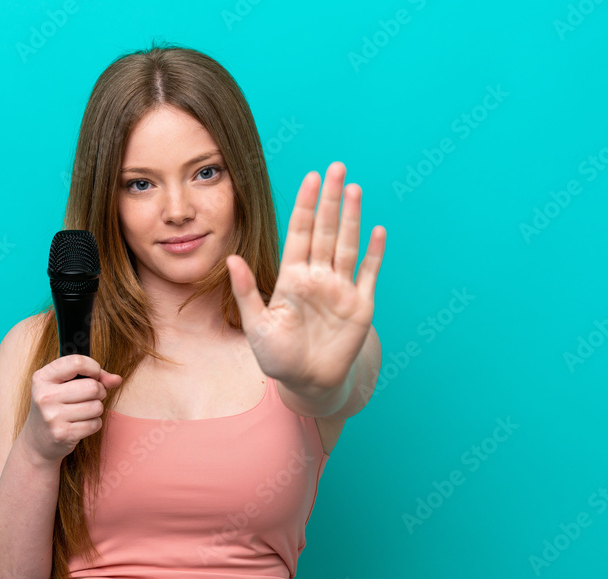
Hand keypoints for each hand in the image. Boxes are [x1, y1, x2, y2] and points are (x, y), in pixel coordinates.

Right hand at [22, 355, 122, 465]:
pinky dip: (94, 423)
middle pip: (92, 386)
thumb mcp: (64, 386)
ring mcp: (52, 417)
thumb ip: (92, 377)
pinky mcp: (62, 434)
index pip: (77, 362)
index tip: (95, 374)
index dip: (93, 367)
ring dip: (97, 408)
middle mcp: (45, 396)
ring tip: (84, 411)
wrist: (37, 440)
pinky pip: (95, 424)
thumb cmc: (56, 406)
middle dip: (99, 391)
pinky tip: (81, 424)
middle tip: (91, 396)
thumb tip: (117, 379)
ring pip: (97, 406)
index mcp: (42, 378)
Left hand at [226, 161, 384, 391]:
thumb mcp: (256, 324)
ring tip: (353, 189)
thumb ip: (246, 291)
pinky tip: (377, 230)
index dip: (304, 205)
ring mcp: (341, 289)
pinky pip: (369, 274)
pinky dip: (374, 253)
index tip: (310, 177)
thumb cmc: (277, 356)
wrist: (307, 383)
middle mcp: (318, 277)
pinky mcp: (360, 306)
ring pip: (347, 245)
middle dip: (330, 200)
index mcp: (292, 277)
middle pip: (326, 230)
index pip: (300, 232)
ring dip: (351, 218)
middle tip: (336, 167)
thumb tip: (230, 258)